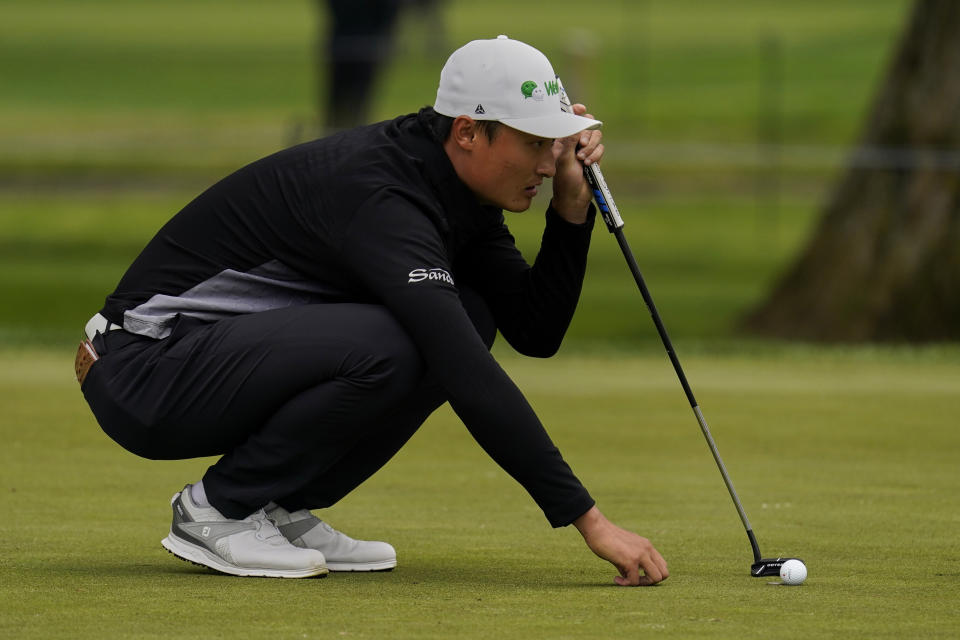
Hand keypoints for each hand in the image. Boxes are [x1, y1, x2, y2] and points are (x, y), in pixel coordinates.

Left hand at [550, 103, 603, 223]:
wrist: (574, 198)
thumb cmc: (564, 180)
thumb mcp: (564, 159)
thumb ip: (570, 141)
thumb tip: (576, 124)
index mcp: (562, 139)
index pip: (569, 120)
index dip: (575, 112)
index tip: (581, 109)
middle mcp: (574, 142)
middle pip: (587, 125)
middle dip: (586, 134)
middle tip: (581, 144)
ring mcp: (585, 149)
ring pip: (595, 136)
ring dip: (591, 147)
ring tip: (582, 159)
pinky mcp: (594, 156)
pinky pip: (600, 148)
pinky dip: (595, 155)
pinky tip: (588, 164)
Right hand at [574, 506, 668, 586]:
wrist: (596, 529)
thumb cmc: (606, 538)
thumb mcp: (624, 548)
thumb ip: (631, 560)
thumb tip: (629, 577)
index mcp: (647, 545)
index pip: (662, 565)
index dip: (651, 574)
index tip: (636, 574)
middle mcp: (647, 549)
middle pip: (664, 574)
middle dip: (650, 581)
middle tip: (634, 579)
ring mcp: (640, 555)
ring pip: (656, 578)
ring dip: (641, 584)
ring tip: (626, 580)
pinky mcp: (630, 560)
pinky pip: (634, 581)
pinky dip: (625, 583)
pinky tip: (616, 578)